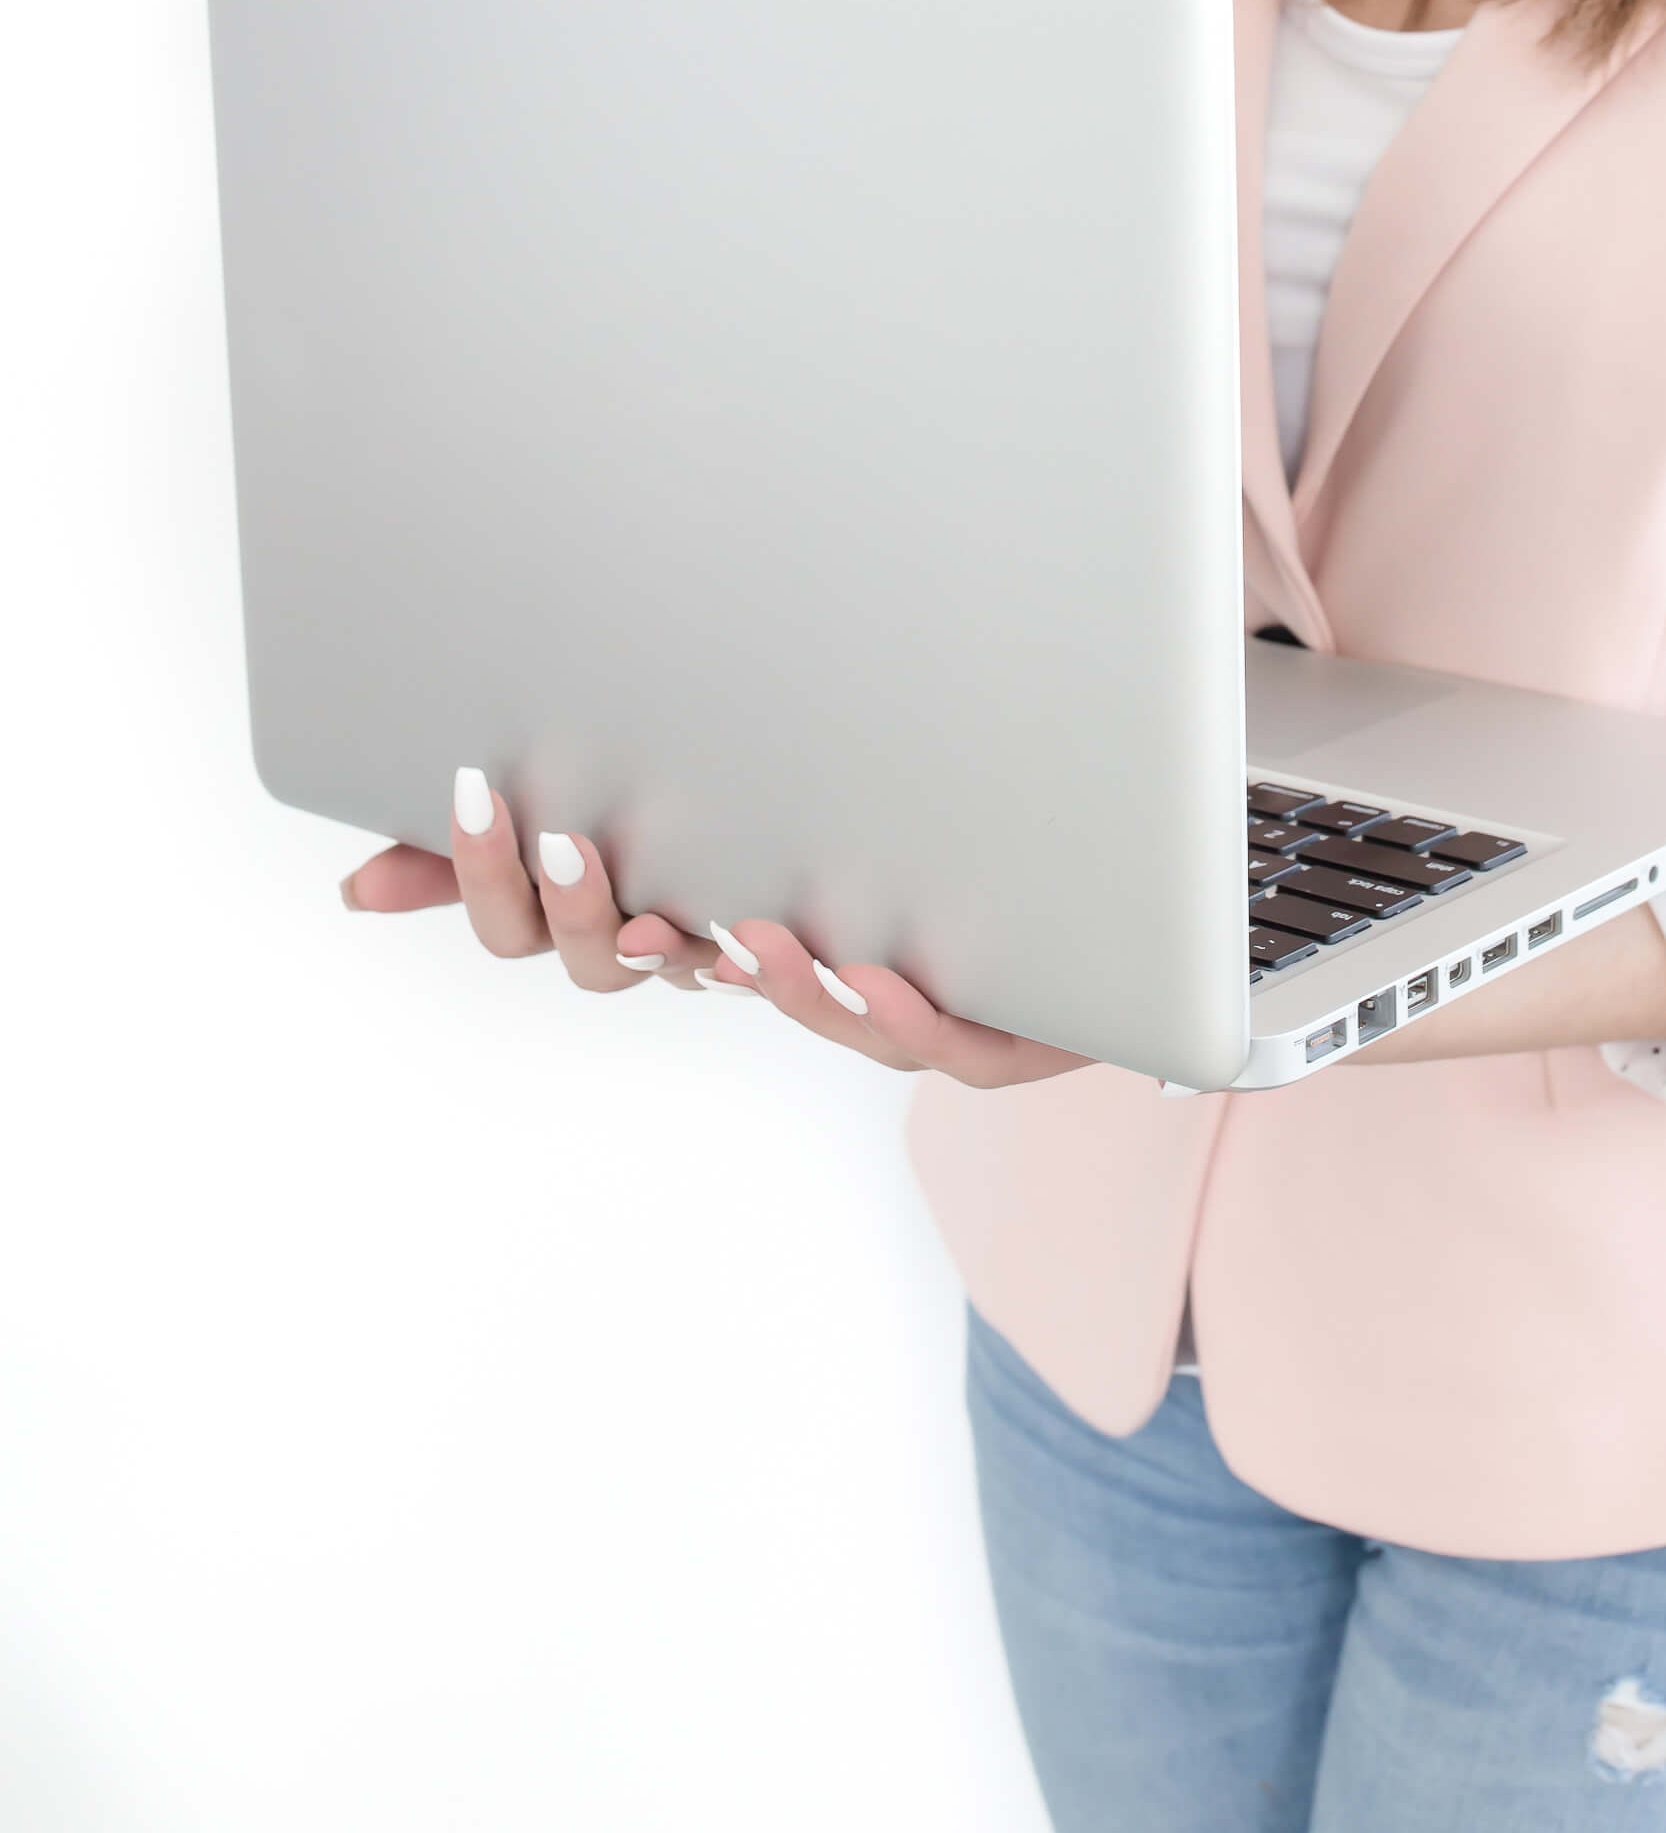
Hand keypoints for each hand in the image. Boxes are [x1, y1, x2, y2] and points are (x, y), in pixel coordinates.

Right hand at [340, 768, 1090, 1087]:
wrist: (1073, 903)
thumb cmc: (890, 842)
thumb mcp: (754, 800)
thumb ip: (629, 789)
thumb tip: (425, 811)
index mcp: (698, 919)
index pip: (545, 924)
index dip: (490, 877)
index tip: (465, 794)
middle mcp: (756, 969)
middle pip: (626, 971)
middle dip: (590, 913)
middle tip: (573, 843)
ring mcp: (860, 1009)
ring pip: (789, 1009)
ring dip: (756, 974)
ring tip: (730, 928)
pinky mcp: (971, 1034)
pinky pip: (926, 1043)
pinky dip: (888, 1012)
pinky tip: (864, 966)